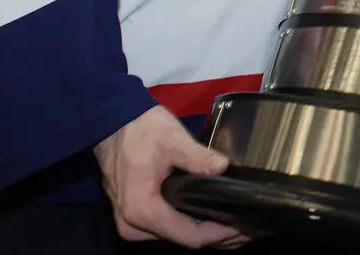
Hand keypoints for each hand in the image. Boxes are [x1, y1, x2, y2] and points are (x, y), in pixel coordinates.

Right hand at [94, 105, 243, 246]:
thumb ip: (197, 156)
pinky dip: (190, 224)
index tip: (244, 225)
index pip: (190, 236)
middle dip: (217, 235)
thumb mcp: (172, 139)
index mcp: (142, 210)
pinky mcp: (133, 215)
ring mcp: (131, 223)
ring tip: (236, 222)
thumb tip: (224, 167)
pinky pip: (167, 226)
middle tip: (248, 226)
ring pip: (175, 235)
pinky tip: (211, 216)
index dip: (219, 233)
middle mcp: (133, 226)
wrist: (111, 121)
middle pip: (183, 239)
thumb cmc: (141, 129)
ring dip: (205, 231)